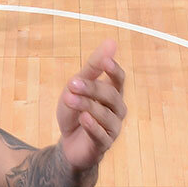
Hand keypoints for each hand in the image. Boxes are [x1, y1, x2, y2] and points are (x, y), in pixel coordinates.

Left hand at [56, 40, 125, 171]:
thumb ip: (93, 66)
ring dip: (87, 105)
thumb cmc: (76, 112)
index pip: (119, 79)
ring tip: (69, 98)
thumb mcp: (77, 87)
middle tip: (71, 83)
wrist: (69, 145)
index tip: (105, 61)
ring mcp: (112, 128)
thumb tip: (112, 41)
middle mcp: (117, 110)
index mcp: (112, 94)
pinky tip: (83, 118)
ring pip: (105, 115)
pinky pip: (101, 135)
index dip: (113, 70)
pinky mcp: (103, 145)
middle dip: (92, 88)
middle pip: (111, 95)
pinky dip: (93, 126)